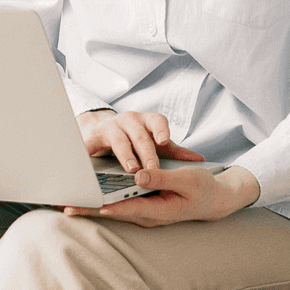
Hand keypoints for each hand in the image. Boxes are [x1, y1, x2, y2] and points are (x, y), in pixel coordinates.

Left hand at [62, 163, 260, 227]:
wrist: (216, 200)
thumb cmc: (203, 188)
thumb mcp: (186, 180)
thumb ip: (161, 178)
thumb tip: (139, 177)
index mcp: (158, 211)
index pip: (124, 209)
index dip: (102, 207)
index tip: (82, 205)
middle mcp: (148, 216)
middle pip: (113, 213)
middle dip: (88, 210)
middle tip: (63, 206)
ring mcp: (145, 213)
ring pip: (114, 210)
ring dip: (92, 206)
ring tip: (68, 202)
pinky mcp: (144, 207)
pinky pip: (120, 205)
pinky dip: (103, 201)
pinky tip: (89, 197)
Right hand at [75, 109, 206, 173]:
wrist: (110, 131)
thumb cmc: (139, 139)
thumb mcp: (158, 144)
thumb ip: (175, 152)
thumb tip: (199, 160)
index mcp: (148, 120)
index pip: (157, 121)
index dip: (161, 130)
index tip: (164, 141)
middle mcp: (130, 120)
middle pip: (140, 136)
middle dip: (146, 153)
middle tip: (152, 168)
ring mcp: (112, 127)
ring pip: (119, 140)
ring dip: (126, 155)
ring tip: (132, 169)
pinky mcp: (94, 136)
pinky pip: (91, 145)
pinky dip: (90, 153)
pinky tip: (91, 164)